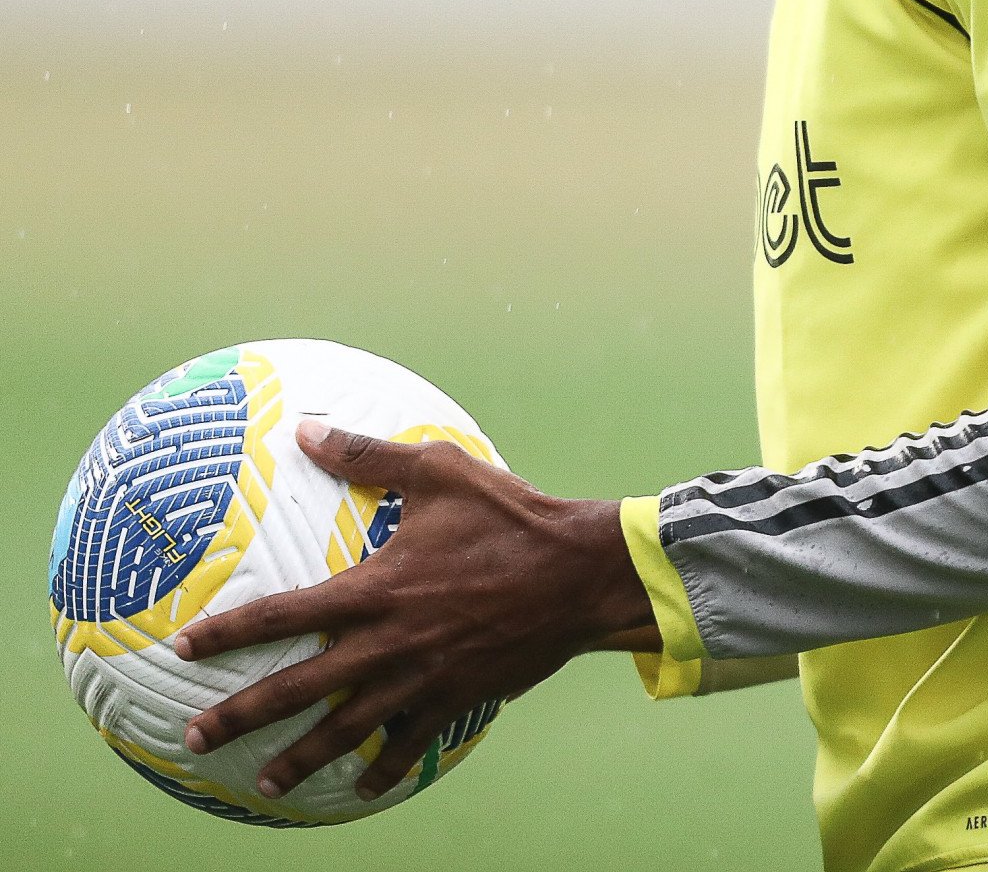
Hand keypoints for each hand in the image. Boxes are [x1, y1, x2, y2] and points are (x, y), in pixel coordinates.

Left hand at [174, 419, 659, 800]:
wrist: (575, 574)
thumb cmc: (508, 514)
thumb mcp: (439, 471)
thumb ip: (369, 455)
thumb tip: (308, 429)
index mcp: (376, 589)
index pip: (283, 615)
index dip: (229, 632)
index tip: (185, 648)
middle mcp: (387, 643)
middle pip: (297, 688)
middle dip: (240, 715)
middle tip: (194, 737)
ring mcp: (420, 678)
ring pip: (345, 729)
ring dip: (300, 759)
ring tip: (264, 783)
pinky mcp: (454, 698)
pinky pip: (409, 744)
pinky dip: (383, 769)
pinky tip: (362, 785)